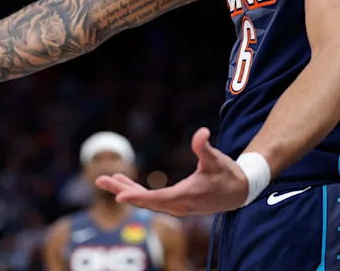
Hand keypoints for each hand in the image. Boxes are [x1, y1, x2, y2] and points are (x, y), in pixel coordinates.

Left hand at [95, 127, 247, 216]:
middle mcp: (177, 205)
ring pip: (146, 201)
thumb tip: (202, 132)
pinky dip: (136, 192)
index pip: (156, 199)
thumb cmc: (227, 175)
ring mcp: (176, 206)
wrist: (239, 192)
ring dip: (126, 190)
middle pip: (144, 201)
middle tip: (99, 180)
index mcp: (185, 196)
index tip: (119, 196)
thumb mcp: (217, 159)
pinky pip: (151, 199)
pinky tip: (125, 183)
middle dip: (121, 190)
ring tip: (107, 179)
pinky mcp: (176, 203)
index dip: (137, 197)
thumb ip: (205, 147)